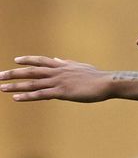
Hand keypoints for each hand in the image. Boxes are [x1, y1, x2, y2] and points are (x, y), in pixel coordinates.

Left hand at [0, 56, 114, 101]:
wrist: (106, 83)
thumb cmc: (98, 77)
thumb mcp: (81, 67)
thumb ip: (67, 63)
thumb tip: (58, 59)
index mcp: (62, 66)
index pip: (40, 61)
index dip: (27, 60)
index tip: (16, 61)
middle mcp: (56, 72)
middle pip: (30, 71)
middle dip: (13, 73)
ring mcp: (58, 82)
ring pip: (32, 83)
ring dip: (15, 85)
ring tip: (1, 87)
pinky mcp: (61, 92)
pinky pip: (40, 94)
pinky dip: (26, 96)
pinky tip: (16, 97)